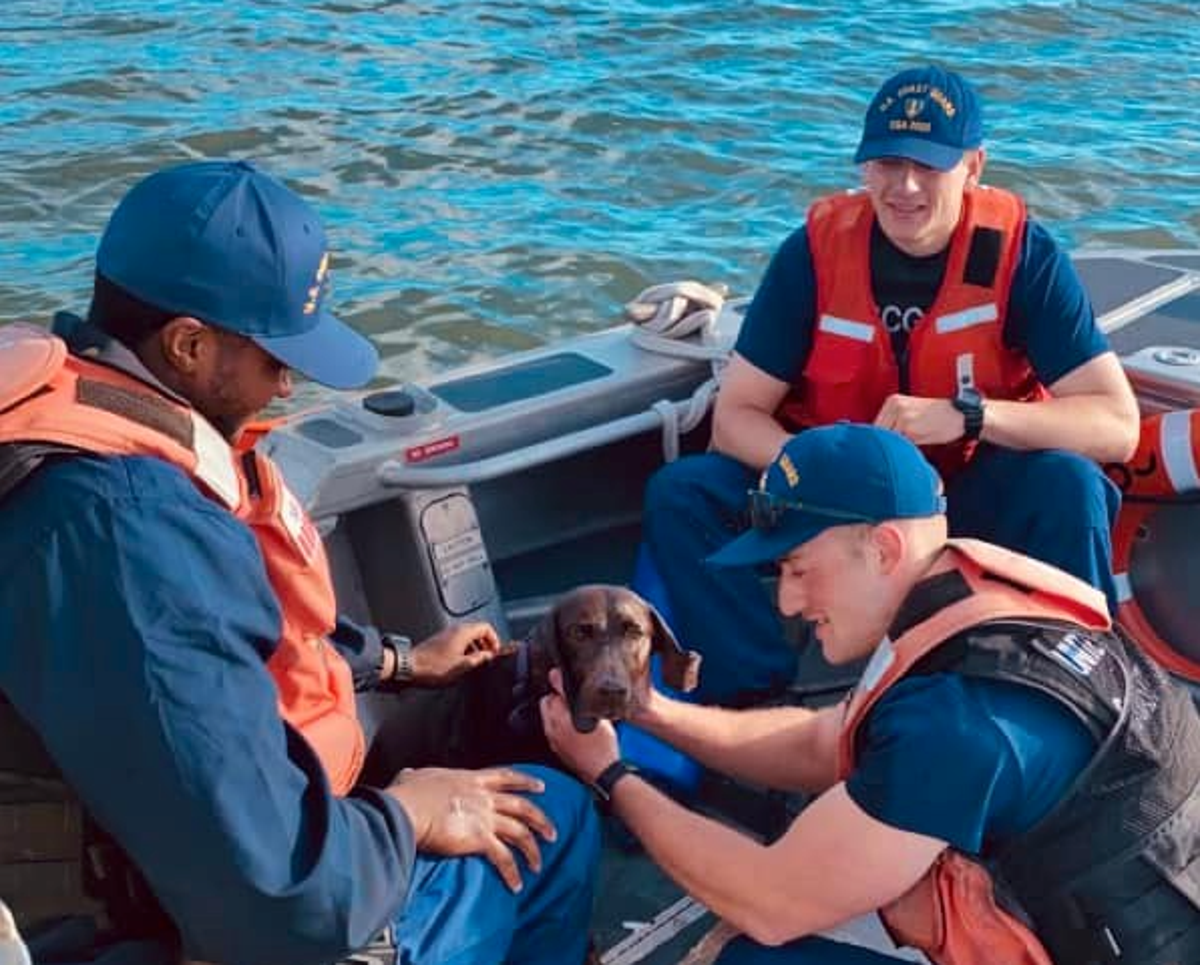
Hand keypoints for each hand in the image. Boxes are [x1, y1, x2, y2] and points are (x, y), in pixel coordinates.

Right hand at [386, 767, 555, 891]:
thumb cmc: (408, 794)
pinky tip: (516, 884)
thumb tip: (410, 774)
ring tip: (538, 864)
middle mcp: (483, 797)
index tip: (541, 787)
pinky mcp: (480, 838)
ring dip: (532, 849)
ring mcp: (484, 817)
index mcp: (471, 780)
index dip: (526, 782)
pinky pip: (503, 858)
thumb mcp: (416, 777)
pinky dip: (512, 872)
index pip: (506, 777)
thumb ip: (418, 775)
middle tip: (552, 832)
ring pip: (520, 832)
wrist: (408, 809)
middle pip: (522, 806)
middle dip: (540, 820)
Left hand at [411, 622, 501, 686]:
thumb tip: (488, 656)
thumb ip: (479, 659)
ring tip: (476, 662)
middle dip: (486, 644)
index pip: (486, 628)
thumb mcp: (462, 666)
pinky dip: (465, 649)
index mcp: (463, 632)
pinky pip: (458, 641)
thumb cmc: (432, 667)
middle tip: (488, 658)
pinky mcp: (440, 641)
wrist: (410, 667)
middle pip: (478, 631)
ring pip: (468, 636)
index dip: (494, 640)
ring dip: (476, 647)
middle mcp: (455, 630)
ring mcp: (447, 634)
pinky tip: (462, 662)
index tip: (495, 652)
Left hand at [540, 669, 620, 782]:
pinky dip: (556, 723)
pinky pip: (549, 728)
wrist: (602, 772)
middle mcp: (554, 728)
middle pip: (546, 702)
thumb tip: (583, 692)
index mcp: (564, 718)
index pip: (555, 692)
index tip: (559, 675)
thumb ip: (589, 703)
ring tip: (569, 711)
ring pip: (546, 715)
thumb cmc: (604, 747)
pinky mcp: (554, 747)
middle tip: (568, 696)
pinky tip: (569, 725)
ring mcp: (552, 738)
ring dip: (555, 710)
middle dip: (555, 696)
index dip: (558, 681)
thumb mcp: (601, 720)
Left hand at [874, 394, 964, 445]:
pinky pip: (899, 444)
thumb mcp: (913, 412)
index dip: (878, 438)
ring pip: (888, 439)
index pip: (875, 424)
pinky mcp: (909, 428)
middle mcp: (895, 406)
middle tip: (893, 449)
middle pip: (878, 432)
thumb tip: (880, 438)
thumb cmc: (940, 416)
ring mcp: (902, 416)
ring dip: (894, 446)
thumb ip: (894, 422)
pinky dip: (904, 448)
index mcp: (893, 400)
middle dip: (885, 443)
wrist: (960, 416)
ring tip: (907, 447)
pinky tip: (913, 446)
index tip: (880, 446)